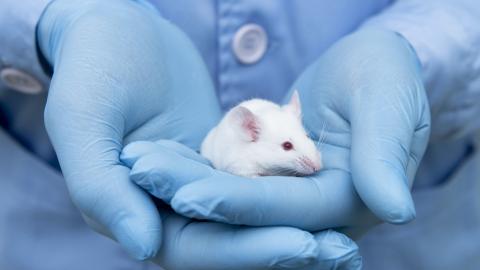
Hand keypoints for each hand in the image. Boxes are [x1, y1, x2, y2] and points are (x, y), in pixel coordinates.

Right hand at [36, 1, 332, 267]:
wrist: (118, 28)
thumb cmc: (93, 65)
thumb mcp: (84, 119)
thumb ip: (101, 187)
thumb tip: (143, 247)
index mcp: (125, 209)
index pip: (190, 249)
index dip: (245, 251)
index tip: (303, 243)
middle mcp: (160, 208)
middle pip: (227, 244)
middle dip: (281, 247)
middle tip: (341, 249)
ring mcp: (192, 186)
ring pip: (245, 222)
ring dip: (292, 231)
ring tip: (346, 239)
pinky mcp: (216, 163)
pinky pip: (254, 185)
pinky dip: (286, 195)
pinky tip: (325, 197)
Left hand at [122, 29, 430, 239]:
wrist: (366, 68)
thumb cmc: (385, 76)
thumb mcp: (388, 104)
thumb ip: (385, 155)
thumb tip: (396, 209)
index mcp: (347, 203)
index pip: (287, 212)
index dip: (239, 205)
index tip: (189, 195)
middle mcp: (312, 211)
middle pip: (248, 214)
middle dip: (195, 196)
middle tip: (142, 174)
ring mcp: (287, 196)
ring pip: (228, 197)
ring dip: (182, 182)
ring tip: (138, 163)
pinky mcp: (267, 176)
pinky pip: (225, 176)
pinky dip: (193, 167)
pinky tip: (158, 155)